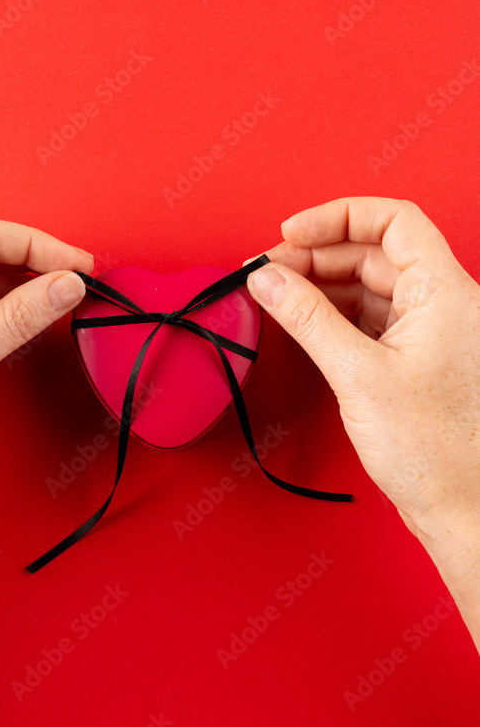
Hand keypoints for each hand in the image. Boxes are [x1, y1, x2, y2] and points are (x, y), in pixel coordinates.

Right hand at [244, 198, 479, 647]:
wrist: (462, 510)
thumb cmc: (434, 452)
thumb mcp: (358, 374)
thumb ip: (307, 318)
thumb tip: (267, 279)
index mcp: (446, 293)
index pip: (394, 221)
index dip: (338, 216)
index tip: (290, 233)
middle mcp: (443, 303)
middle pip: (375, 251)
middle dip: (317, 254)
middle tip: (267, 272)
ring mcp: (430, 331)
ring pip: (370, 283)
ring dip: (321, 284)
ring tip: (275, 295)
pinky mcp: (415, 357)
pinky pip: (370, 316)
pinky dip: (333, 314)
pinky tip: (301, 321)